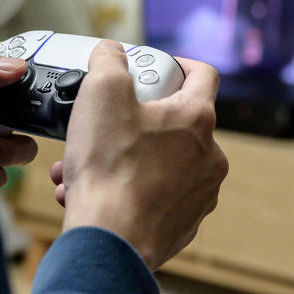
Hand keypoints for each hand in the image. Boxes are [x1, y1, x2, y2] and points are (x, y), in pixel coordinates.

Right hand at [49, 40, 227, 269]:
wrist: (111, 242)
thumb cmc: (110, 169)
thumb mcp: (101, 93)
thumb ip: (108, 61)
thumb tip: (111, 51)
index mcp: (197, 119)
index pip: (203, 74)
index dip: (178, 63)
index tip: (155, 69)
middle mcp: (209, 156)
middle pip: (174, 123)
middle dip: (132, 121)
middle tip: (102, 126)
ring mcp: (200, 193)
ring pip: (159, 163)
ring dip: (121, 159)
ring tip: (83, 166)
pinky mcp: (184, 223)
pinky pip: (155, 197)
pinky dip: (126, 191)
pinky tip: (92, 194)